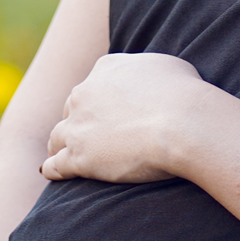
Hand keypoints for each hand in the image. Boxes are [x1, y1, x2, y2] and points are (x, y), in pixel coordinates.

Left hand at [42, 53, 217, 184]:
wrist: (183, 123)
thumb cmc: (186, 95)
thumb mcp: (168, 67)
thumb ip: (149, 72)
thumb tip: (154, 81)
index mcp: (105, 69)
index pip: (92, 87)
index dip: (97, 103)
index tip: (103, 116)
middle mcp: (84, 93)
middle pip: (71, 110)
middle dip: (79, 123)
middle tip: (88, 138)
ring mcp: (78, 125)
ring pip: (57, 137)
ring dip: (60, 146)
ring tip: (64, 157)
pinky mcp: (78, 156)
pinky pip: (55, 165)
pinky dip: (53, 170)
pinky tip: (54, 174)